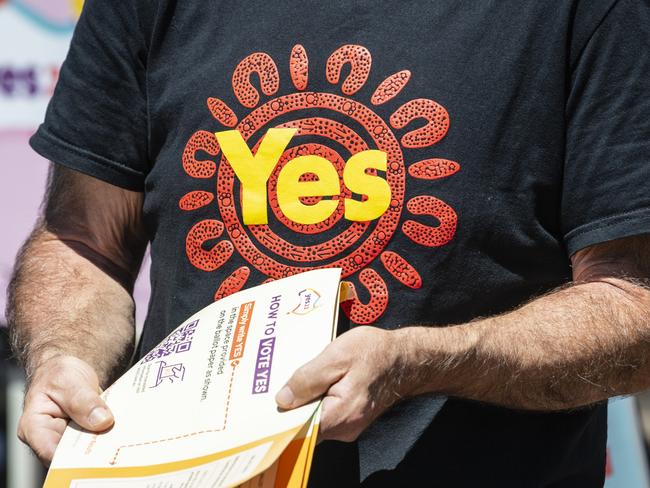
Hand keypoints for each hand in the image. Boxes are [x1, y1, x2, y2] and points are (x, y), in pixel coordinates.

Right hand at [17, 355, 113, 464]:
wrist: (68, 370)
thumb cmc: (58, 374)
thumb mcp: (68, 380)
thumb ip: (82, 400)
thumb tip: (102, 421)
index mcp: (35, 427)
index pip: (50, 452)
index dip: (72, 458)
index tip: (96, 451)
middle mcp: (50, 439)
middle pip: (72, 455)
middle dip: (93, 450)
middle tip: (115, 439)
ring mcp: (69, 439)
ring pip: (88, 450)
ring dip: (105, 442)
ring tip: (122, 432)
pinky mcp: (85, 436)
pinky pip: (98, 440)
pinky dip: (110, 435)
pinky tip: (123, 428)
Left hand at [275, 326, 410, 441]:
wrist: (406, 358)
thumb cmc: (374, 352)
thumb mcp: (338, 356)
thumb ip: (308, 378)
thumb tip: (282, 400)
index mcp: (341, 415)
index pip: (300, 429)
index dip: (280, 418)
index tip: (264, 405)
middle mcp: (344, 428)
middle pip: (304, 425)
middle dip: (287, 407)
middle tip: (271, 385)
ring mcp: (348, 425)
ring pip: (312, 418)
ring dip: (301, 401)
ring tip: (290, 378)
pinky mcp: (349, 417)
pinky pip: (323, 413)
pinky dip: (313, 399)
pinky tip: (309, 381)